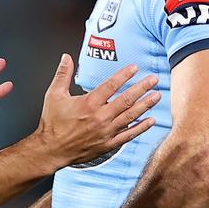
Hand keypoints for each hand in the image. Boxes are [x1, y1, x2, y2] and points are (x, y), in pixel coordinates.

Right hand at [35, 54, 159, 167]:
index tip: (135, 68)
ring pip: (131, 116)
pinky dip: (141, 128)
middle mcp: (100, 117)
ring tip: (156, 96)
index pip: (111, 85)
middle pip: (126, 100)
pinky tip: (150, 121)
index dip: (124, 75)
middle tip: (154, 80)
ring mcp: (106, 131)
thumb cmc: (52, 123)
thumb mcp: (54, 94)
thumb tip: (66, 58)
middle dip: (142, 88)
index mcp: (88, 103)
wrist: (51, 149)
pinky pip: (128, 135)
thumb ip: (62, 74)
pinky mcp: (108, 144)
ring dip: (145, 105)